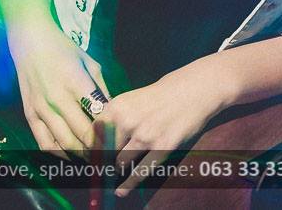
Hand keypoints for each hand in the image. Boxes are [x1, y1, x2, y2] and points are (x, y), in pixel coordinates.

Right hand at [5, 18, 109, 157]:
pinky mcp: (29, 115)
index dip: (111, 131)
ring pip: (64, 143)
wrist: (31, 43)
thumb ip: (101, 89)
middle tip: (110, 154)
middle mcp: (57, 98)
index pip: (97, 116)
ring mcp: (41, 108)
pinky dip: (59, 154)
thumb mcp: (90, 64)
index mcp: (76, 82)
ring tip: (94, 157)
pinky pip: (44, 143)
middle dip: (98, 148)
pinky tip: (71, 155)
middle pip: (82, 134)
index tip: (121, 139)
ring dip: (81, 154)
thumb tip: (114, 112)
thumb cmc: (65, 51)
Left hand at [92, 59, 230, 195]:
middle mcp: (127, 121)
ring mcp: (145, 135)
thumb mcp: (131, 99)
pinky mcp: (162, 147)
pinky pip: (140, 171)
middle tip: (101, 168)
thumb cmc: (161, 95)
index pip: (91, 136)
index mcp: (117, 107)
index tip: (87, 159)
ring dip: (117, 168)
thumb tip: (95, 143)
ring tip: (115, 171)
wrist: (194, 89)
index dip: (87, 150)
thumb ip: (114, 119)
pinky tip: (121, 191)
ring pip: (119, 162)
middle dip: (102, 161)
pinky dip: (128, 184)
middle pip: (104, 152)